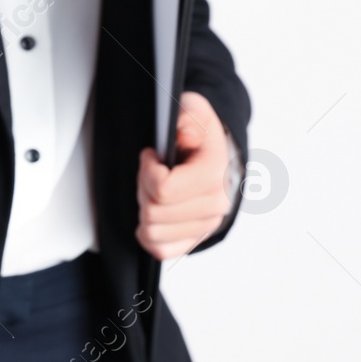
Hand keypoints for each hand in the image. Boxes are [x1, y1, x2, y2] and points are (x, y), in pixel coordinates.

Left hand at [136, 91, 236, 260]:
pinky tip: (153, 213)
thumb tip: (184, 133)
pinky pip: (160, 250)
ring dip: (145, 210)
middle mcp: (217, 204)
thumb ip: (189, 116)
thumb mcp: (192, 112)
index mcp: (215, 174)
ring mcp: (206, 225)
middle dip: (143, 189)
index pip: (163, 189)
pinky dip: (148, 234)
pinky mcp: (194, 240)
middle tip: (152, 172)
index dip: (147, 169)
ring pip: (153, 232)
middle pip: (154, 212)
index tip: (151, 155)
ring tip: (155, 190)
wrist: (210, 151)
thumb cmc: (197, 132)